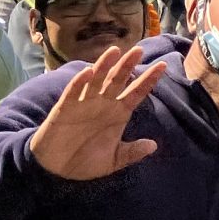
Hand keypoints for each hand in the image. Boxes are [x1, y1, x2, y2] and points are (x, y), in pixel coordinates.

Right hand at [28, 44, 165, 181]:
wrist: (55, 170)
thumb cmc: (85, 161)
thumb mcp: (112, 161)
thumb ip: (131, 152)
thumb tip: (154, 146)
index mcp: (118, 113)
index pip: (136, 92)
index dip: (148, 80)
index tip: (163, 66)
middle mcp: (103, 104)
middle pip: (118, 80)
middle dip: (127, 65)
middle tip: (139, 50)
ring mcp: (84, 104)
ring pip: (96, 80)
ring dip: (104, 65)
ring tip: (114, 51)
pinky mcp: (64, 109)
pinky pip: (73, 92)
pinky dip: (79, 82)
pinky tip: (87, 72)